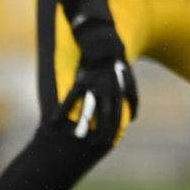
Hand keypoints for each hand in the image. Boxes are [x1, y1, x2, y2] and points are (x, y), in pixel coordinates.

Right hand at [57, 16, 137, 145]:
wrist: (102, 44)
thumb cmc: (116, 63)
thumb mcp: (129, 80)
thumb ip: (132, 99)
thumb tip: (134, 119)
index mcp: (118, 92)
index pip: (117, 116)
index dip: (114, 130)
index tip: (110, 142)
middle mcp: (107, 91)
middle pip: (105, 115)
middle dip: (101, 131)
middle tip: (95, 144)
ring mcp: (93, 86)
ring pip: (87, 109)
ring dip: (82, 124)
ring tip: (76, 136)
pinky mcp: (80, 81)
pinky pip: (70, 98)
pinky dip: (62, 110)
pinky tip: (55, 121)